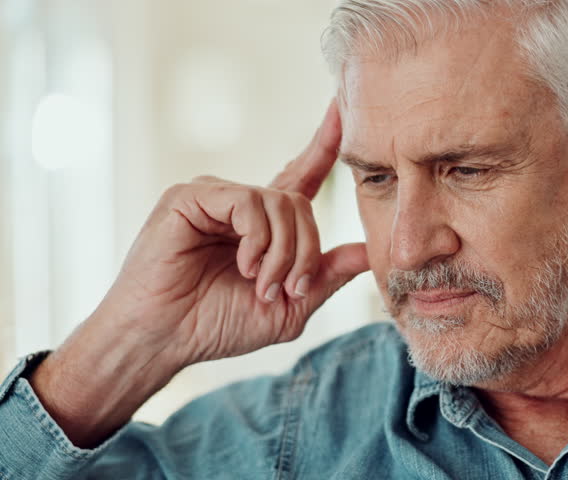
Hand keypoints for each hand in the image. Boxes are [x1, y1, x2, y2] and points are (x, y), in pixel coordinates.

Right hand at [28, 100, 367, 446]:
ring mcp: (215, 196)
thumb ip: (327, 276)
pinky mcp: (190, 197)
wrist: (165, 339)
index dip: (324, 145)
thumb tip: (370, 253)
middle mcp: (241, 205)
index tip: (341, 109)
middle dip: (305, 251)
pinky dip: (257, 239)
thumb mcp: (289, 307)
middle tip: (290, 289)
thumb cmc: (217, 326)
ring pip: (280, 203)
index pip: (302, 176)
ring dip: (282, 252)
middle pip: (301, 204)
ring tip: (262, 284)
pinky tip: (244, 266)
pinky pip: (247, 202)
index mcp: (263, 225)